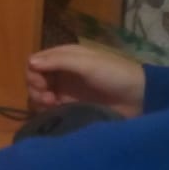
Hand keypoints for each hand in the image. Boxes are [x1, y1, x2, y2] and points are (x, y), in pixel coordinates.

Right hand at [25, 44, 144, 116]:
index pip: (36, 62)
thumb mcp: (86, 63)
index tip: (43, 84)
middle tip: (48, 98)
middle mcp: (62, 73)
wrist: (138, 98)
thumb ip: (58, 61)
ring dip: (39, 100)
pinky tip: (55, 113)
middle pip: (35, 79)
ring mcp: (66, 92)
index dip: (34, 73)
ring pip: (40, 95)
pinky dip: (47, 111)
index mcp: (64, 57)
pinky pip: (50, 109)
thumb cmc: (113, 74)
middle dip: (35, 88)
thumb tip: (30, 62)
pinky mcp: (71, 108)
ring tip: (52, 106)